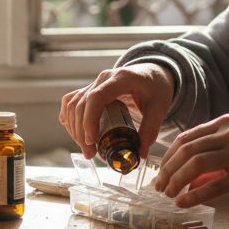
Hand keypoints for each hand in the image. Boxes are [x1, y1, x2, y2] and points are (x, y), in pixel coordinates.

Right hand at [58, 63, 174, 158]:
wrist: (152, 73)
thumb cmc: (156, 87)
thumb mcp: (160, 107)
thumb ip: (150, 129)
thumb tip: (139, 154)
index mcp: (121, 79)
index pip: (97, 97)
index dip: (90, 119)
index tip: (92, 141)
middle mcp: (103, 78)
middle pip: (82, 104)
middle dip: (81, 132)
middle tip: (90, 153)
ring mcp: (94, 82)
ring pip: (73, 104)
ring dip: (74, 128)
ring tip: (86, 148)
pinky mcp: (90, 89)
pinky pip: (71, 101)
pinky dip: (69, 116)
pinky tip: (72, 131)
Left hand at [151, 114, 228, 207]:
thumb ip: (212, 154)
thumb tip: (186, 177)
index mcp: (225, 124)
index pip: (187, 137)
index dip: (169, 155)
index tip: (161, 170)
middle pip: (187, 150)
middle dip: (168, 169)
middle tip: (160, 185)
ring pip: (196, 165)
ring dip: (177, 180)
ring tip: (169, 194)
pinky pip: (214, 186)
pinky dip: (195, 195)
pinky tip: (184, 202)